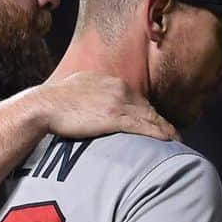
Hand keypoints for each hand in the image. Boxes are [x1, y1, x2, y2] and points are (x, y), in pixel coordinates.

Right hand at [35, 73, 176, 142]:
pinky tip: (168, 139)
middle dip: (161, 121)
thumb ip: (93, 89)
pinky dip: (157, 132)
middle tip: (174, 133)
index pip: (137, 98)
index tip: (157, 121)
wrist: (45, 105)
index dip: (149, 112)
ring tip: (176, 139)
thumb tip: (94, 96)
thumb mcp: (79, 85)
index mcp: (112, 81)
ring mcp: (118, 103)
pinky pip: (141, 126)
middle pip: (147, 107)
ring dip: (164, 129)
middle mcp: (119, 89)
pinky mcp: (113, 118)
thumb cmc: (56, 100)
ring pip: (149, 117)